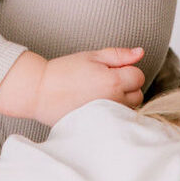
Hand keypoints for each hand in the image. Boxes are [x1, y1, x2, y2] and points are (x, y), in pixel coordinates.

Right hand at [0, 46, 145, 125]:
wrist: (40, 92)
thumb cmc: (63, 72)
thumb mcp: (92, 56)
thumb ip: (118, 54)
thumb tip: (139, 53)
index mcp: (113, 81)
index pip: (138, 76)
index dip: (127, 70)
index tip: (112, 71)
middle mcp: (113, 101)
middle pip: (137, 95)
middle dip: (127, 87)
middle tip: (105, 82)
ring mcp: (107, 117)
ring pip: (128, 110)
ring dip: (121, 102)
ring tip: (100, 95)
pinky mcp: (99, 127)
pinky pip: (116, 121)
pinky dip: (112, 115)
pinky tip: (98, 107)